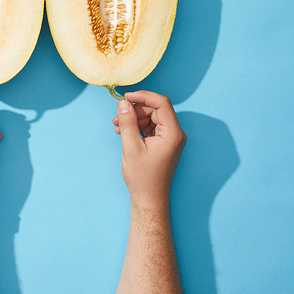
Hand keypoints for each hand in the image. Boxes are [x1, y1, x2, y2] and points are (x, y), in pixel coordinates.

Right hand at [113, 91, 186, 209]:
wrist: (149, 197)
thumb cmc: (142, 177)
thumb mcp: (131, 146)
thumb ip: (127, 122)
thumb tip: (123, 103)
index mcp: (172, 133)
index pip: (161, 103)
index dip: (143, 96)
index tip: (126, 97)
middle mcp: (175, 134)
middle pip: (155, 110)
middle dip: (136, 110)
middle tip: (117, 116)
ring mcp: (170, 139)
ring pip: (152, 117)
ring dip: (135, 119)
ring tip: (118, 126)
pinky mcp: (164, 143)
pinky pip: (152, 127)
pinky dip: (138, 127)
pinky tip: (124, 132)